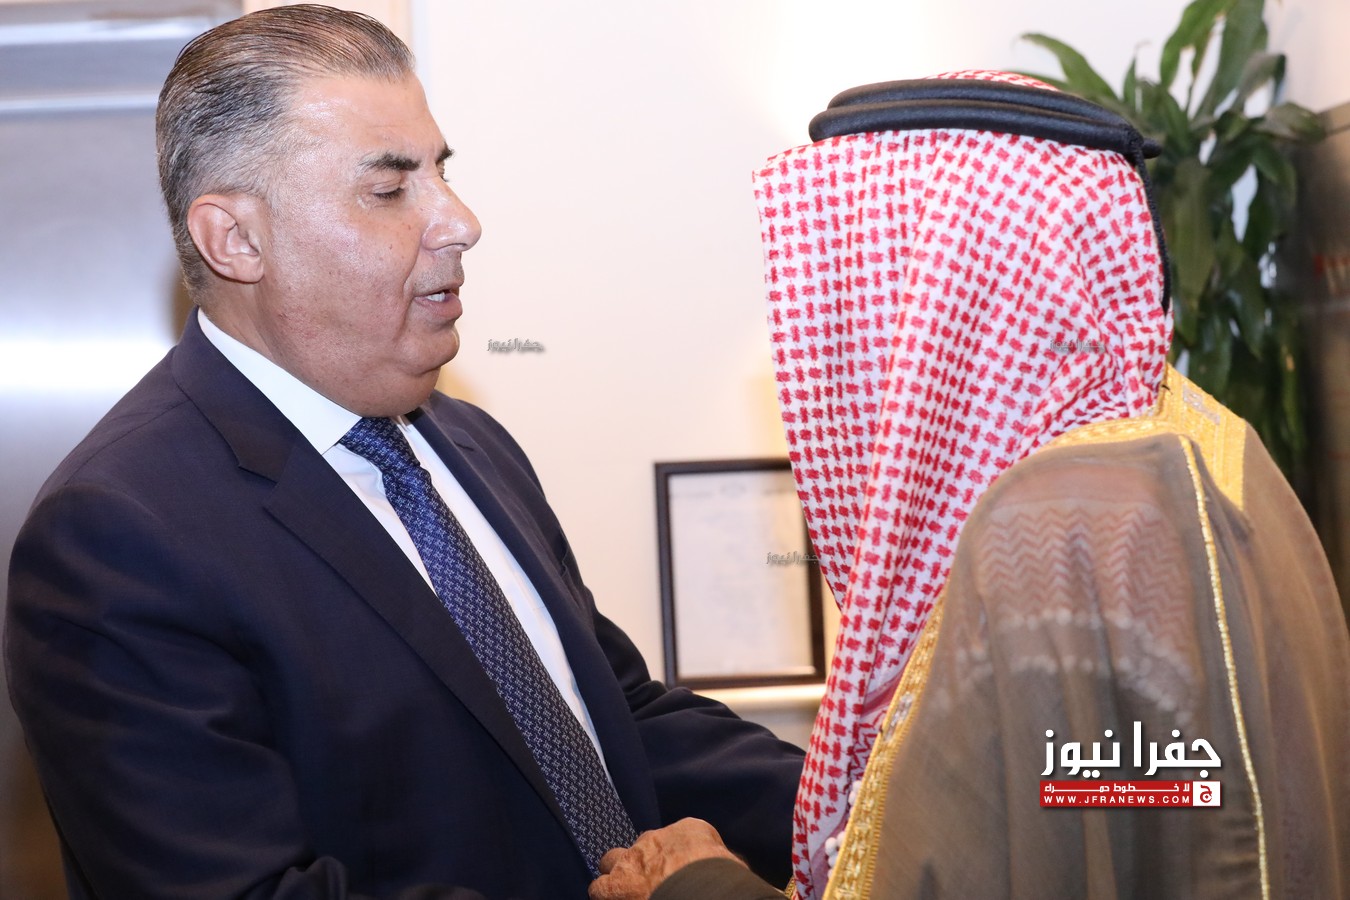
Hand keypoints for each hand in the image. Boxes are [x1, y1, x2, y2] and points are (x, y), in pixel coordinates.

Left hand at [589, 818, 743, 899]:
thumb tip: (731, 870)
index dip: (672, 857)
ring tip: (624, 893)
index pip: (675, 837)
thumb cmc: (722, 878)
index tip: (677, 870)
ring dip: (617, 875)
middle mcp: (656, 840)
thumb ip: (723, 863)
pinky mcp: (617, 885)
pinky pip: (599, 888)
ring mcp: (633, 860)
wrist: (702, 891)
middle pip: (639, 844)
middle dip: (641, 859)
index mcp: (688, 831)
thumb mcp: (732, 865)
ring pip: (611, 860)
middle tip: (649, 880)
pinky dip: (604, 895)